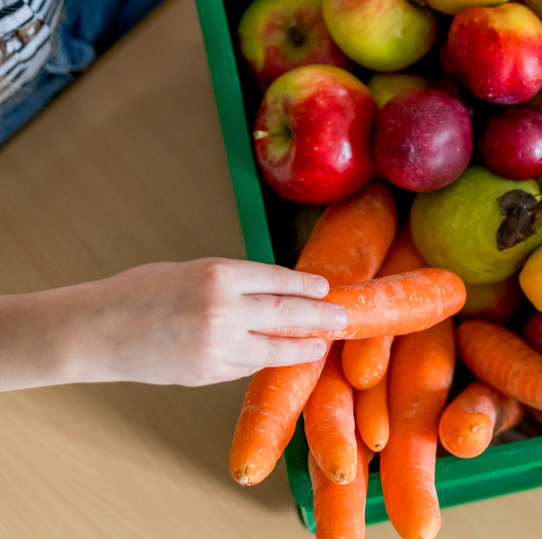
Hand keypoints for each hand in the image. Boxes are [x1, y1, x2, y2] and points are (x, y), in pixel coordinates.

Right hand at [75, 258, 346, 386]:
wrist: (95, 331)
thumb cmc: (140, 293)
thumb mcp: (189, 272)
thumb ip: (230, 283)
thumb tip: (273, 293)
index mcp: (219, 274)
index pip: (279, 279)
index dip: (307, 286)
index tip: (326, 289)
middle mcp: (224, 309)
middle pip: (287, 314)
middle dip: (320, 317)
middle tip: (342, 318)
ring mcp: (217, 345)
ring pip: (274, 348)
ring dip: (301, 347)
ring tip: (320, 345)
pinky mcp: (207, 372)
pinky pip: (247, 366)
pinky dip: (265, 361)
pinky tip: (280, 358)